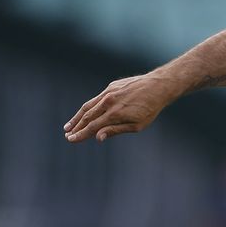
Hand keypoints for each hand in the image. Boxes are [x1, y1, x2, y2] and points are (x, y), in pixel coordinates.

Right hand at [64, 72, 178, 142]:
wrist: (158, 86)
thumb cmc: (150, 109)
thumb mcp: (136, 125)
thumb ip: (115, 130)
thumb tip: (97, 137)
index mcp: (114, 114)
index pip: (92, 127)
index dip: (80, 134)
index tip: (71, 140)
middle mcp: (108, 102)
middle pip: (87, 117)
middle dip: (76, 127)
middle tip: (67, 135)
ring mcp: (108, 93)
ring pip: (88, 106)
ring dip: (77, 117)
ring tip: (69, 126)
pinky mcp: (111, 87)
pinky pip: (96, 99)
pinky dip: (88, 107)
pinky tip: (84, 113)